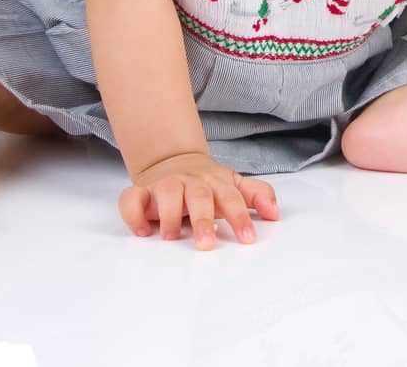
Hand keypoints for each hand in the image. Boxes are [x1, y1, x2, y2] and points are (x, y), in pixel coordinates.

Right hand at [119, 151, 280, 249]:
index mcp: (215, 182)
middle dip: (202, 220)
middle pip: (198, 196)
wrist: (172, 160)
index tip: (247, 238)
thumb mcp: (233, 185)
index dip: (239, 217)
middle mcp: (190, 182)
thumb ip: (256, 195)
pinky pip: (131, 199)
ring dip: (169, 214)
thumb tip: (275, 213)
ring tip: (173, 237)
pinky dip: (133, 214)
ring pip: (166, 192)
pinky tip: (143, 230)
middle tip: (206, 245)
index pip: (231, 197)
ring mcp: (164, 185)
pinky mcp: (141, 193)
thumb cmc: (206, 183)